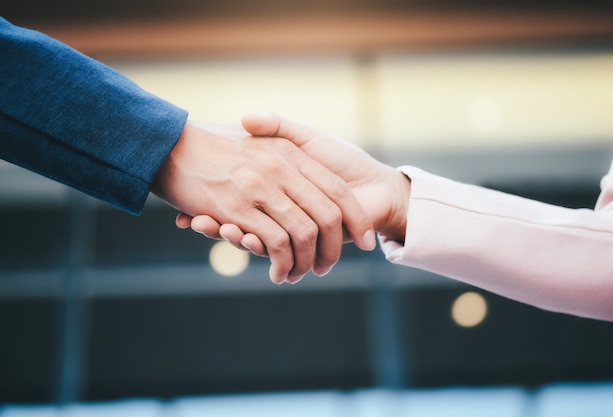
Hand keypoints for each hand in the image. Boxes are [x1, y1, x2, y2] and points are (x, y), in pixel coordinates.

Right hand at [152, 121, 375, 283]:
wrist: (167, 143)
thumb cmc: (213, 141)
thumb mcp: (254, 134)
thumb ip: (283, 143)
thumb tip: (309, 169)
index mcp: (289, 152)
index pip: (336, 189)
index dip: (356, 218)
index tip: (365, 240)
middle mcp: (280, 168)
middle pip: (327, 216)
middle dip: (334, 249)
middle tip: (327, 267)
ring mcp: (260, 188)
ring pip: (305, 234)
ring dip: (308, 263)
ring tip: (301, 274)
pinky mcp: (238, 209)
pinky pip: (276, 243)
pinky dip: (284, 264)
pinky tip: (281, 273)